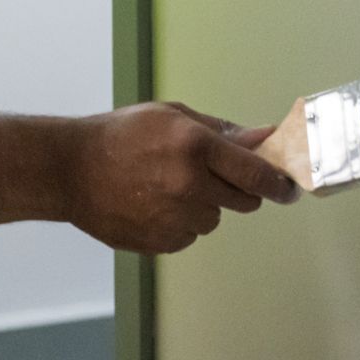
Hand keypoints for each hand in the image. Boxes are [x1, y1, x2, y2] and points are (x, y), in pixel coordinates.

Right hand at [63, 102, 299, 253]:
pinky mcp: (162, 242)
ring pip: (214, 218)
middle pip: (245, 200)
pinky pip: (189, 235)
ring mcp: (176, 218)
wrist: (71, 170)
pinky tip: (152, 202)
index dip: (280, 183)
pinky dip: (179, 222)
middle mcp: (190, 185)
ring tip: (165, 185)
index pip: (257, 173)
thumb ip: (223, 132)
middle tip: (210, 174)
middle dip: (238, 188)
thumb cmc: (120, 135)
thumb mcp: (172, 117)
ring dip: (203, 205)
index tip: (289, 188)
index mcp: (195, 147)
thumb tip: (266, 137)